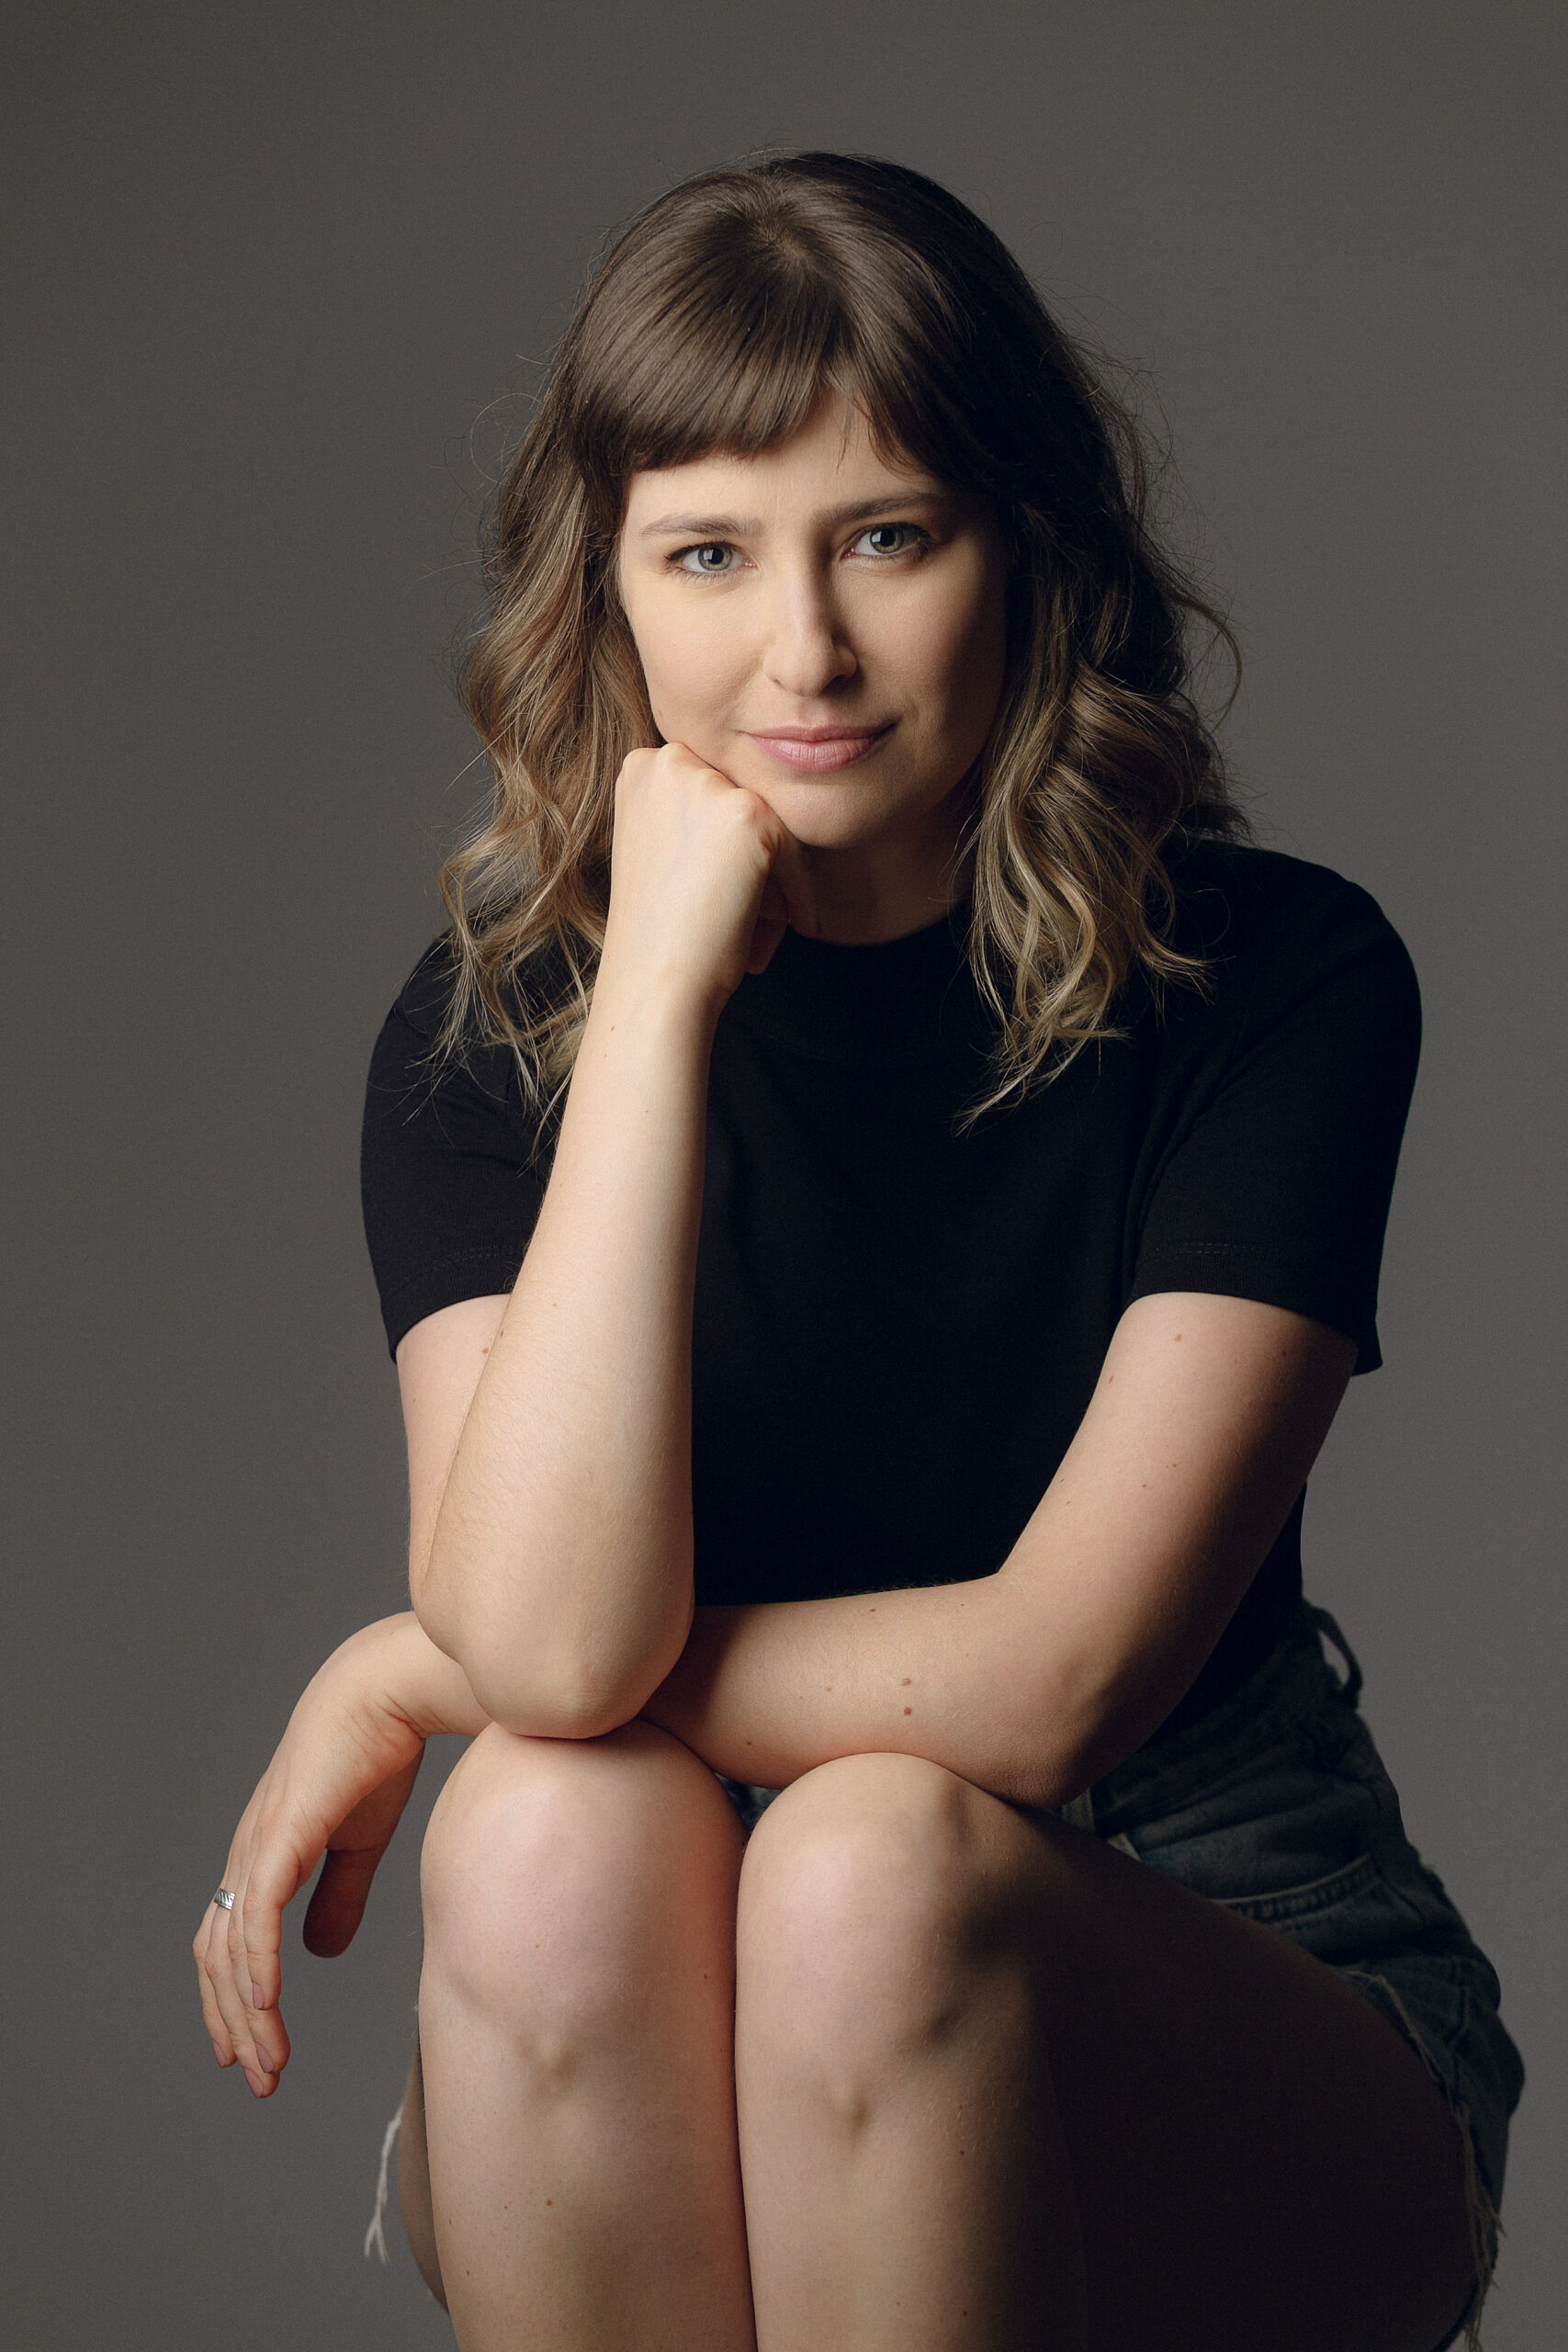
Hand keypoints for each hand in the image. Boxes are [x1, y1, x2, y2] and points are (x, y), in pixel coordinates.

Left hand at [192, 1621, 428, 2098]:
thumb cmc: (378, 1751)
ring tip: (267, 2065)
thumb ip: (341, 1896)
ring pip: (231, 1949)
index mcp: (266, 1853)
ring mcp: (258, 1843)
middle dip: (233, 2023)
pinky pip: (257, 1916)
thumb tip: (320, 1955)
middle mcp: (248, 1852)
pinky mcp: (279, 1835)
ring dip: (247, 2014)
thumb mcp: (362, 1841)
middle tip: (257, 2079)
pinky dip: (258, 1967)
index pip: (229, 1941)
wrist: (391, 1691)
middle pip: (218, 1956)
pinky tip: (269, 2006)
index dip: (234, 1999)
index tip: (253, 2051)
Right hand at [599, 742, 814, 1013]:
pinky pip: (794, 853)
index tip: (728, 893)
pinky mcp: (749, 814)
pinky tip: (784, 933)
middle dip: (752, 866)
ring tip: (754, 934)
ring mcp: (709, 785)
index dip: (726, 849)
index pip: (715, 794)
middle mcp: (670, 762)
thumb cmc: (658, 933)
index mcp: (643, 768)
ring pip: (771, 832)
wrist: (654, 981)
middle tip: (747, 921)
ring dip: (772, 886)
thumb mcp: (661, 851)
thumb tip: (758, 813)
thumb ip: (696, 815)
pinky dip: (796, 895)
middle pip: (743, 809)